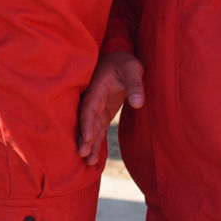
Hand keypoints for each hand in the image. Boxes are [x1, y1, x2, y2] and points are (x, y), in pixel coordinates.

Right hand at [77, 51, 144, 166]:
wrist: (119, 58)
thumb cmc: (125, 62)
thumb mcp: (132, 69)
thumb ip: (135, 84)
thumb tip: (138, 103)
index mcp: (96, 88)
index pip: (88, 108)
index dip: (86, 123)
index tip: (85, 138)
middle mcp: (93, 99)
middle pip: (86, 121)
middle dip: (84, 138)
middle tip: (82, 154)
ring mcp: (97, 107)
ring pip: (91, 127)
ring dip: (89, 143)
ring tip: (87, 162)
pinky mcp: (103, 113)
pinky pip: (97, 128)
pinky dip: (94, 141)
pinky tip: (92, 156)